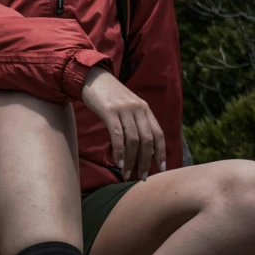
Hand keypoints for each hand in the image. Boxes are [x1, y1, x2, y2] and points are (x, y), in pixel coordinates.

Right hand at [81, 66, 165, 181]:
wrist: (93, 76)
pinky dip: (120, 151)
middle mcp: (137, 108)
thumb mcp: (128, 105)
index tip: (161, 168)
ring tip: (127, 173)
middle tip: (142, 177)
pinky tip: (118, 162)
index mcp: (144, 108)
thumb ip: (136, 121)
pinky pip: (118, 135)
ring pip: (133, 140)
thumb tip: (142, 149)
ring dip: (131, 161)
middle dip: (146, 162)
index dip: (161, 152)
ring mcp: (124, 109)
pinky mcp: (110, 111)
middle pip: (147, 140)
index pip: (158, 133)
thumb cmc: (110, 95)